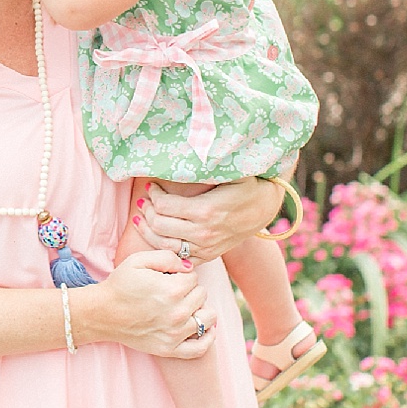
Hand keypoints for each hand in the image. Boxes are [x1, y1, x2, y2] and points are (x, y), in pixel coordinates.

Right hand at [82, 249, 216, 358]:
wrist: (102, 313)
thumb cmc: (120, 285)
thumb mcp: (138, 260)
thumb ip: (167, 257)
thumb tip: (189, 267)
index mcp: (172, 290)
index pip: (194, 277)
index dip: (182, 274)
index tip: (170, 278)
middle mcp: (177, 313)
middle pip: (202, 295)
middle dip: (191, 290)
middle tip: (173, 291)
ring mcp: (175, 334)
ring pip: (208, 318)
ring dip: (200, 309)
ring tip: (187, 307)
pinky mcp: (170, 349)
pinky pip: (201, 347)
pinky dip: (207, 337)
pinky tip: (203, 328)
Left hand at [130, 176, 285, 260]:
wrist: (265, 208)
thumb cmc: (245, 185)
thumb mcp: (228, 171)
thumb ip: (205, 165)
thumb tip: (184, 149)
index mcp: (206, 210)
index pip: (164, 205)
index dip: (153, 194)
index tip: (151, 185)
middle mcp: (204, 232)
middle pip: (159, 224)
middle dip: (147, 210)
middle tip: (144, 200)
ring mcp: (205, 247)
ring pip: (163, 244)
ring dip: (147, 230)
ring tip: (141, 217)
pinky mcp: (207, 256)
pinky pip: (177, 258)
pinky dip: (162, 248)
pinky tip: (155, 235)